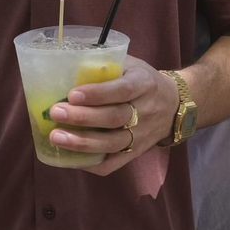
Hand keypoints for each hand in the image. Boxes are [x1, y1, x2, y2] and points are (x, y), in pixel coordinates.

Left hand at [47, 55, 179, 175]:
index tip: (72, 94)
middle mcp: (145, 111)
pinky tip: (69, 157)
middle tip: (56, 113)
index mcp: (144, 84)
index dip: (97, 94)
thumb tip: (67, 66)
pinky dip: (90, 163)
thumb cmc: (142, 80)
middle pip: (114, 118)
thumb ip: (106, 65)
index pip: (122, 90)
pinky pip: (113, 164)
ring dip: (82, 143)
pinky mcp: (136, 153)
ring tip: (56, 137)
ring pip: (112, 144)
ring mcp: (141, 136)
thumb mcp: (131, 64)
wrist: (173, 105)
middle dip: (83, 117)